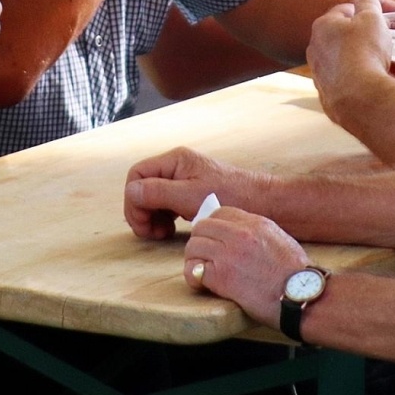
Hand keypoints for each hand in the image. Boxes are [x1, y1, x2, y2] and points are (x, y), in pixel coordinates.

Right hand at [124, 146, 267, 239]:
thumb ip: (158, 192)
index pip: (136, 175)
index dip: (133, 200)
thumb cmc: (231, 195)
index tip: (143, 222)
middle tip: (151, 233)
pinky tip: (172, 230)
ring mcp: (184, 181)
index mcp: (175, 160)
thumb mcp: (190, 195)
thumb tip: (131, 192)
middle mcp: (177, 167)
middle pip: (142, 187)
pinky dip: (163, 218)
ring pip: (153, 198)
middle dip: (141, 211)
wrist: (263, 203)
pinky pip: (166, 205)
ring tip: (162, 233)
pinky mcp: (191, 195)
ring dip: (152, 217)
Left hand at [183, 207, 308, 329]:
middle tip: (204, 257)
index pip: (218, 212)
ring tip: (203, 272)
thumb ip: (256, 233)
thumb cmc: (297, 275)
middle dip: (200, 242)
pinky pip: (194, 270)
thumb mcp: (280, 240)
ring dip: (195, 260)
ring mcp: (229, 253)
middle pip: (201, 227)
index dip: (212, 226)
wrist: (304, 297)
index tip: (213, 240)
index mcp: (255, 223)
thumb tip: (237, 233)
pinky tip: (203, 284)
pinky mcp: (222, 276)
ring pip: (193, 247)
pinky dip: (194, 278)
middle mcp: (240, 234)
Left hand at [306, 0, 392, 123]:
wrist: (359, 96)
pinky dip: (351, 78)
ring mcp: (317, 72)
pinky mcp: (324, 93)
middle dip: (356, 35)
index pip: (343, 11)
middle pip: (337, 35)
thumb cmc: (365, 51)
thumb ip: (368, 3)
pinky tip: (366, 81)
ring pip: (336, 59)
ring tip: (374, 61)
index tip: (378, 19)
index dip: (362, 12)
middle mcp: (313, 47)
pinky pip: (339, 80)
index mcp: (323, 25)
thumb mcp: (372, 19)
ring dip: (352, 57)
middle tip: (378, 40)